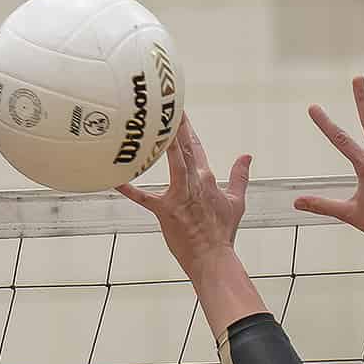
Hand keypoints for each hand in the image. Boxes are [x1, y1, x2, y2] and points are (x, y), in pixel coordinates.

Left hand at [120, 117, 250, 276]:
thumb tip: (247, 156)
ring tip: (153, 124)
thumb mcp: (236, 202)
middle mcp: (194, 183)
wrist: (213, 259)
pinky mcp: (166, 211)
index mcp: (207, 179)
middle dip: (176, 125)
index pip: (196, 147)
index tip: (179, 111)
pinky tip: (117, 178)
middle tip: (164, 104)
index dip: (187, 128)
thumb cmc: (222, 234)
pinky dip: (130, 189)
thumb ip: (240, 176)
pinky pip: (144, 198)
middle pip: (184, 148)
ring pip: (173, 163)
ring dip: (165, 143)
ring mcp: (179, 196)